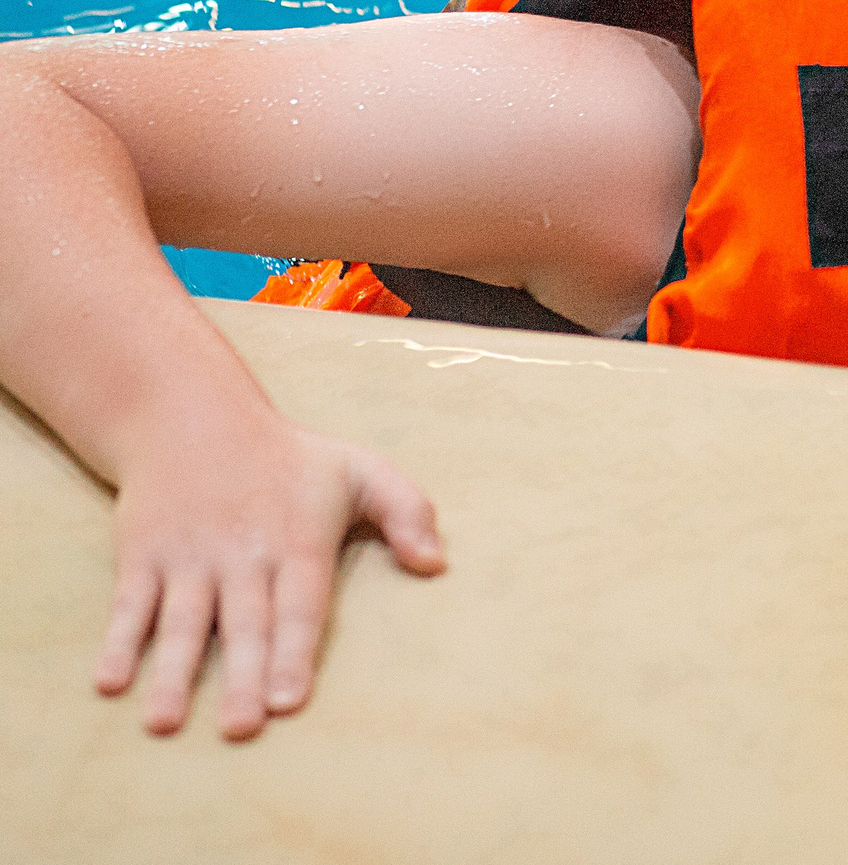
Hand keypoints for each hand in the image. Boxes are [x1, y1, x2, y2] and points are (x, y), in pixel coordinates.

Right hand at [93, 411, 443, 739]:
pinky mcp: (143, 556)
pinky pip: (129, 605)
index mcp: (298, 540)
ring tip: (164, 723)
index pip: (301, 605)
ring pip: (181, 622)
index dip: (296, 652)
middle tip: (242, 728)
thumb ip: (408, 511)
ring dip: (171, 673)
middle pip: (244, 624)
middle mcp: (242, 554)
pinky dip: (118, 643)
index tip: (291, 701)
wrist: (193, 419)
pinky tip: (110, 683)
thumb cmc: (292, 459)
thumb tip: (437, 564)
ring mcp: (189, 557)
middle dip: (242, 677)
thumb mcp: (361, 469)